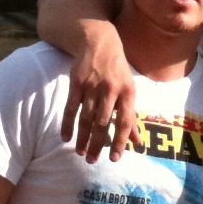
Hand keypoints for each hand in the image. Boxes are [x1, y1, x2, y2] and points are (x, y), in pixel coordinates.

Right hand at [60, 22, 138, 161]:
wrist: (99, 42)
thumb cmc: (118, 70)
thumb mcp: (129, 90)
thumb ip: (131, 117)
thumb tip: (137, 142)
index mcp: (128, 92)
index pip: (125, 122)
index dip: (120, 141)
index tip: (115, 158)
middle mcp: (110, 90)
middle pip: (103, 123)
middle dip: (97, 144)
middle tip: (92, 161)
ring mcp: (92, 86)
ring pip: (86, 118)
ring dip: (82, 138)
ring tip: (80, 152)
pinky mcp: (76, 83)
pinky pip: (70, 107)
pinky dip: (67, 124)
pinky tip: (66, 137)